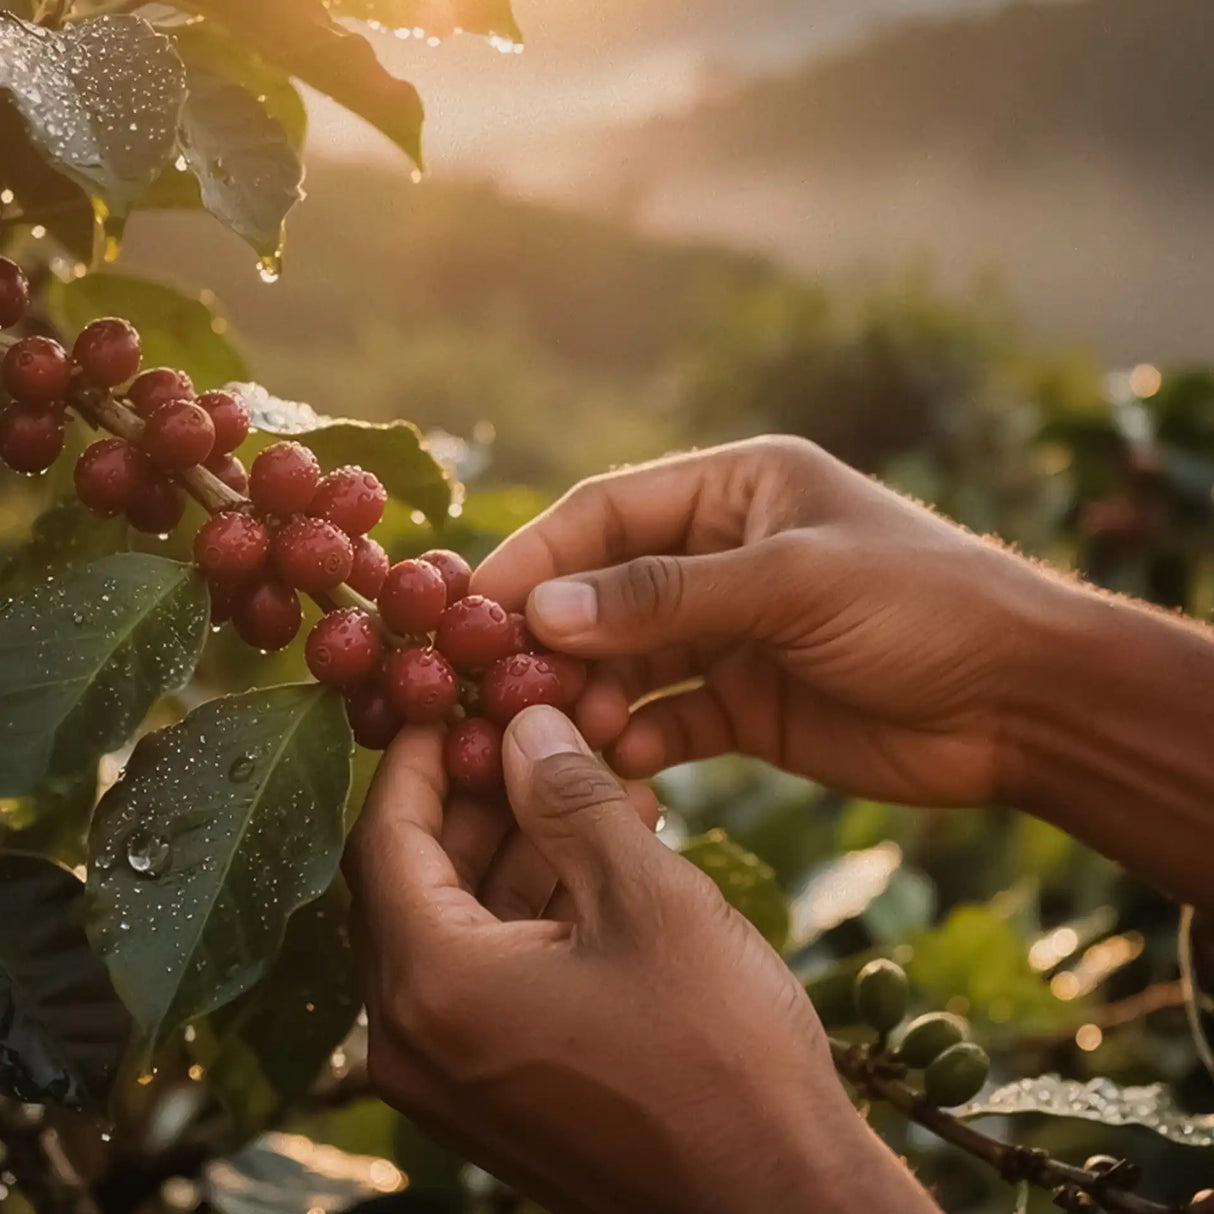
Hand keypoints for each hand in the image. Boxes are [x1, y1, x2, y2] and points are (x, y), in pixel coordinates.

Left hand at [345, 706, 934, 1213]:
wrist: (777, 1203)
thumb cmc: (719, 1052)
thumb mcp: (646, 898)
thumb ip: (568, 799)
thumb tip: (521, 726)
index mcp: (433, 987)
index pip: (384, 840)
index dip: (416, 760)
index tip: (450, 703)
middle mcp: (416, 1041)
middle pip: (415, 882)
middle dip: (474, 800)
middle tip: (530, 736)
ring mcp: (454, 1077)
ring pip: (459, 927)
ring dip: (516, 851)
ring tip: (590, 785)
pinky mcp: (498, 1093)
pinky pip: (490, 976)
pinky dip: (534, 912)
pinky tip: (602, 856)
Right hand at [473, 436, 1058, 808]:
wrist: (1024, 702)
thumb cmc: (922, 605)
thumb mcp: (793, 582)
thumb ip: (666, 597)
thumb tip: (545, 611)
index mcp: (733, 491)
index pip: (606, 513)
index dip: (537, 557)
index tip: (472, 609)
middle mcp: (721, 558)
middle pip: (604, 593)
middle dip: (554, 639)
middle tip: (497, 689)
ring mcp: (730, 635)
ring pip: (628, 663)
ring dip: (589, 698)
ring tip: (559, 736)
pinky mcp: (744, 706)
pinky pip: (668, 720)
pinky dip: (638, 742)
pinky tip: (620, 764)